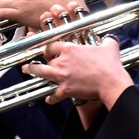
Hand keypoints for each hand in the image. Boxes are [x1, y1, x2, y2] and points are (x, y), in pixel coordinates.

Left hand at [22, 2, 132, 125]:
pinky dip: (51, 98)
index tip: (47, 49)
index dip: (48, 47)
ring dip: (33, 71)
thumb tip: (109, 39)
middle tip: (33, 59)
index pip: (52, 45)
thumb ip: (106, 41)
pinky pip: (53, 95)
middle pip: (44, 58)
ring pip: (41, 73)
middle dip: (37, 58)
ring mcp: (62, 76)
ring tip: (27, 71)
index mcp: (70, 49)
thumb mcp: (109, 47)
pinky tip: (48, 100)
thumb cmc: (110, 65)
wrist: (111, 82)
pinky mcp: (65, 90)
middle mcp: (62, 61)